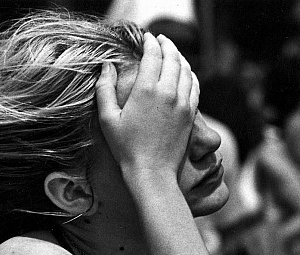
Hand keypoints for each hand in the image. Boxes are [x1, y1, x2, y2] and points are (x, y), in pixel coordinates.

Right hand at [95, 33, 197, 182]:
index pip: (153, 55)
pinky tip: (185, 73)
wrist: (152, 172)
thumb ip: (104, 89)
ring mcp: (182, 102)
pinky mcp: (190, 114)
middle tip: (161, 40)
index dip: (150, 43)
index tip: (147, 38)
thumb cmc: (126, 148)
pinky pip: (194, 85)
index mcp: (145, 89)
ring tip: (172, 52)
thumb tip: (106, 66)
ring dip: (179, 57)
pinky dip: (190, 74)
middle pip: (172, 58)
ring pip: (186, 69)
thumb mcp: (107, 119)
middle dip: (166, 45)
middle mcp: (167, 92)